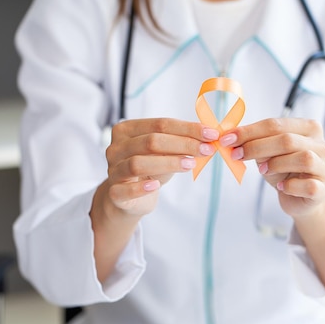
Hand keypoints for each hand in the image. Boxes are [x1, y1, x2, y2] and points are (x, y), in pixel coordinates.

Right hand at [100, 118, 218, 217]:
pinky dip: (141, 188)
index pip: (160, 124)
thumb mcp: (165, 153)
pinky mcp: (114, 193)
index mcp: (127, 130)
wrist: (129, 198)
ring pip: (138, 163)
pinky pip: (125, 190)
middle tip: (206, 149)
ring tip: (190, 164)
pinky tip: (156, 186)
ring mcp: (113, 170)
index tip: (211, 134)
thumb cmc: (150, 169)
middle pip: (150, 142)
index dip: (187, 128)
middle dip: (182, 144)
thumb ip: (181, 144)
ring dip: (167, 163)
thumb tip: (208, 138)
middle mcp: (116, 147)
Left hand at [220, 118, 324, 218]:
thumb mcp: (269, 154)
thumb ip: (256, 144)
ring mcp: (324, 167)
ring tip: (263, 171)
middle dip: (257, 146)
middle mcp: (320, 144)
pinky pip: (307, 185)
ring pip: (303, 158)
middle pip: (288, 140)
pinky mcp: (322, 189)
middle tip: (236, 155)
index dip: (249, 131)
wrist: (302, 198)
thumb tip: (232, 138)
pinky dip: (290, 186)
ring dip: (276, 164)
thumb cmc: (285, 171)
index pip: (276, 124)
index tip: (227, 139)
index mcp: (308, 128)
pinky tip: (282, 187)